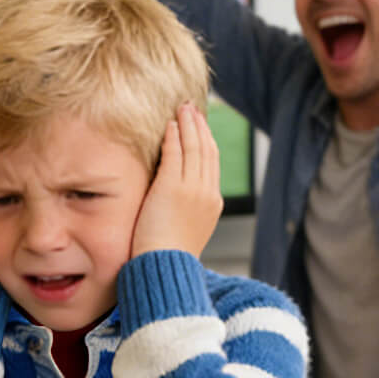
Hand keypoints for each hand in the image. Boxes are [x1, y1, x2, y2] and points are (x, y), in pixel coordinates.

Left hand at [131, 103, 221, 259]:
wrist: (165, 268)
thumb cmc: (168, 256)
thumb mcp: (186, 229)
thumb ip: (186, 209)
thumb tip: (175, 200)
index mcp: (213, 203)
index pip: (212, 163)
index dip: (206, 141)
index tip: (199, 126)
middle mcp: (208, 193)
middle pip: (207, 151)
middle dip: (200, 127)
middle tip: (192, 109)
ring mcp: (192, 189)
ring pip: (194, 148)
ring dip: (188, 125)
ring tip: (182, 109)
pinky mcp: (173, 188)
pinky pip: (175, 154)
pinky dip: (173, 137)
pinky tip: (169, 125)